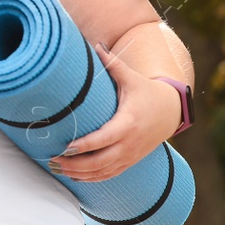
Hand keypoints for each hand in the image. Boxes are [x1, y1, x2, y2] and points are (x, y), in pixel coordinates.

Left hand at [49, 43, 181, 182]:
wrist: (170, 112)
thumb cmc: (146, 92)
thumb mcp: (131, 78)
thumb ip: (112, 64)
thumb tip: (95, 45)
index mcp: (128, 123)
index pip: (104, 139)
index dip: (85, 146)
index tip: (65, 147)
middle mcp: (130, 143)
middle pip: (101, 161)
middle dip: (76, 164)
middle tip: (53, 160)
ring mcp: (130, 155)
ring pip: (103, 172)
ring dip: (80, 173)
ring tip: (58, 168)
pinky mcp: (130, 161)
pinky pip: (110, 175)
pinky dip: (92, 179)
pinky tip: (74, 176)